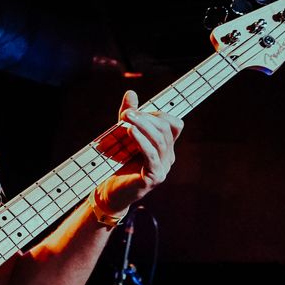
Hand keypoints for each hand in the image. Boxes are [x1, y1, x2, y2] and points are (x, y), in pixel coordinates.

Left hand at [95, 91, 184, 216]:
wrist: (111, 191)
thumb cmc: (118, 163)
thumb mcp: (122, 134)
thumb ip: (129, 115)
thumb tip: (131, 92)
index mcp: (165, 147)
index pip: (173, 124)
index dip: (158, 114)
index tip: (136, 112)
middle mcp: (168, 157)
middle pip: (166, 129)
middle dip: (147, 117)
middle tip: (127, 113)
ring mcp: (163, 168)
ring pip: (160, 140)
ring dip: (143, 125)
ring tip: (126, 118)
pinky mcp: (153, 177)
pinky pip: (152, 155)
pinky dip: (141, 141)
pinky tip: (130, 131)